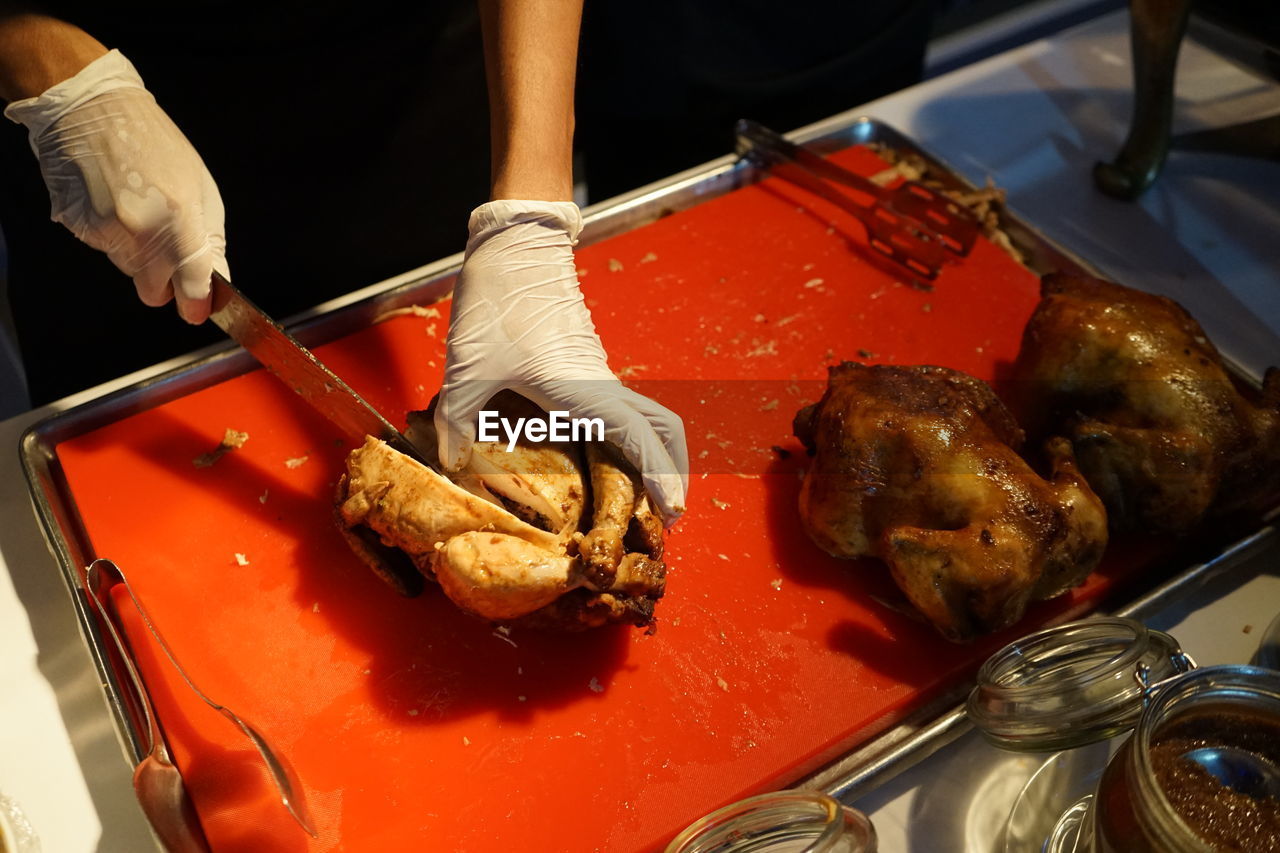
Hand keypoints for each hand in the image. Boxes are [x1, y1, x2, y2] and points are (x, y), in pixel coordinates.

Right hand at [4, 49, 227, 322]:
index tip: (198, 310)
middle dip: (164, 283)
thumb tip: (214, 286)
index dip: (196, 306)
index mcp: (179, 221)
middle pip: (154, 293)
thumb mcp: (202, 189)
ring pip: (129, 271)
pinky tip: (115, 202)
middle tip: (168, 249)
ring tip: (138, 209)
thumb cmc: (156, 144)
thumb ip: (210, 243)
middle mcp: (140, 232)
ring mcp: (105, 231)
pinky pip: (104, 249)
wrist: (93, 108)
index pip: (191, 288)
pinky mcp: (78, 226)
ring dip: (138, 254)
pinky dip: (113, 236)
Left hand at [435, 199, 688, 522]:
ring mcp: (599, 375)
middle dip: (674, 471)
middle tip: (669, 515)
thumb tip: (451, 461)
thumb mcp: (467, 368)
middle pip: (663, 429)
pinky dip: (635, 439)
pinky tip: (611, 459)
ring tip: (648, 495)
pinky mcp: (588, 367)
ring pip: (648, 419)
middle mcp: (602, 385)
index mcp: (583, 390)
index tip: (672, 512)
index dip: (661, 477)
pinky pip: (625, 409)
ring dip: (658, 455)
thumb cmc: (498, 303)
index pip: (639, 439)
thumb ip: (458, 420)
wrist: (517, 246)